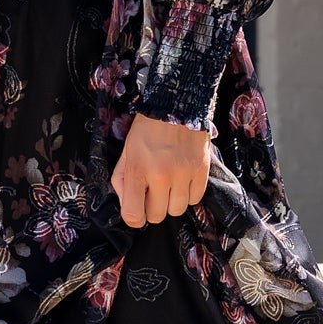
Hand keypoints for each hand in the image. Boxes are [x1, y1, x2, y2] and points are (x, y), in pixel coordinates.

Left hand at [110, 112, 210, 226]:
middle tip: (153, 191)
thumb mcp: (126, 153)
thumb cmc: (147, 131)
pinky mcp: (201, 171)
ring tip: (169, 185)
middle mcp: (160, 175)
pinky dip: (188, 194)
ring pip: (177, 211)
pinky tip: (183, 179)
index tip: (137, 209)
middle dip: (153, 207)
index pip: (133, 215)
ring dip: (171, 202)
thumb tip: (128, 207)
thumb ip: (121, 181)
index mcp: (137, 170)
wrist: (176, 106)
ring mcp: (183, 174)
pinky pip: (194, 199)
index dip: (134, 217)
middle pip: (157, 216)